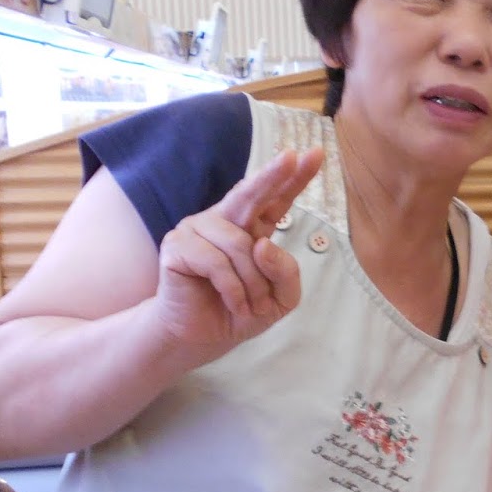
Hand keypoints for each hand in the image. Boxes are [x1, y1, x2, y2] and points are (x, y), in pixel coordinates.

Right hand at [151, 147, 323, 362]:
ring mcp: (197, 229)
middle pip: (250, 193)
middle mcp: (225, 221)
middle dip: (272, 175)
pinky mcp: (176, 246)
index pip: (277, 199)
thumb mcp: (280, 299)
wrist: (202, 337)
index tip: (315, 154)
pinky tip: (233, 302)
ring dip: (253, 283)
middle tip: (290, 157)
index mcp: (253, 228)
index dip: (294, 178)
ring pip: (241, 246)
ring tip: (250, 304)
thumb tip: (263, 244)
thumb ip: (285, 273)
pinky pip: (216, 262)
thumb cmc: (241, 311)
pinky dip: (232, 289)